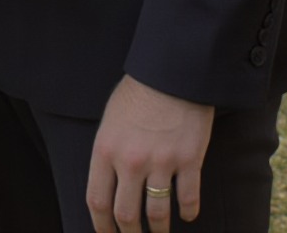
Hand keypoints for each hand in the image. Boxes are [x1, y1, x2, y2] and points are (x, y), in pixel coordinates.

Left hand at [88, 76, 214, 230]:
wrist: (171, 70)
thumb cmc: (138, 94)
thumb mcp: (111, 121)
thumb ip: (108, 155)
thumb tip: (109, 192)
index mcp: (106, 149)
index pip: (97, 202)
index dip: (102, 228)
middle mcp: (131, 160)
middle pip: (126, 216)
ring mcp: (161, 161)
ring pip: (158, 215)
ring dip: (159, 231)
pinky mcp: (188, 159)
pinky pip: (188, 200)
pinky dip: (188, 212)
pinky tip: (186, 214)